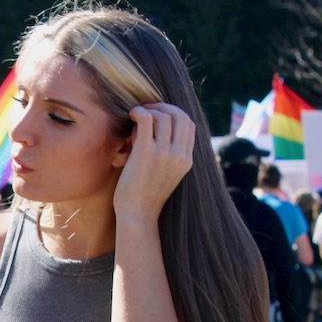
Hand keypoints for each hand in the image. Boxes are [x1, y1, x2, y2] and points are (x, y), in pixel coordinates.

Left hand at [114, 103, 193, 220]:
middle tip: (148, 109)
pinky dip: (139, 112)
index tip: (159, 115)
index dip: (175, 114)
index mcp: (187, 160)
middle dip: (164, 107)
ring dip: (149, 110)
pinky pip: (147, 119)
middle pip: (180, 115)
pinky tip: (132, 115)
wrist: (137, 214)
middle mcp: (179, 154)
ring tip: (136, 116)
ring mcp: (164, 152)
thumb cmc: (144, 197)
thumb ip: (167, 155)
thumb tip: (153, 131)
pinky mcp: (146, 152)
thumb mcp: (165, 175)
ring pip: (163, 116)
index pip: (189, 125)